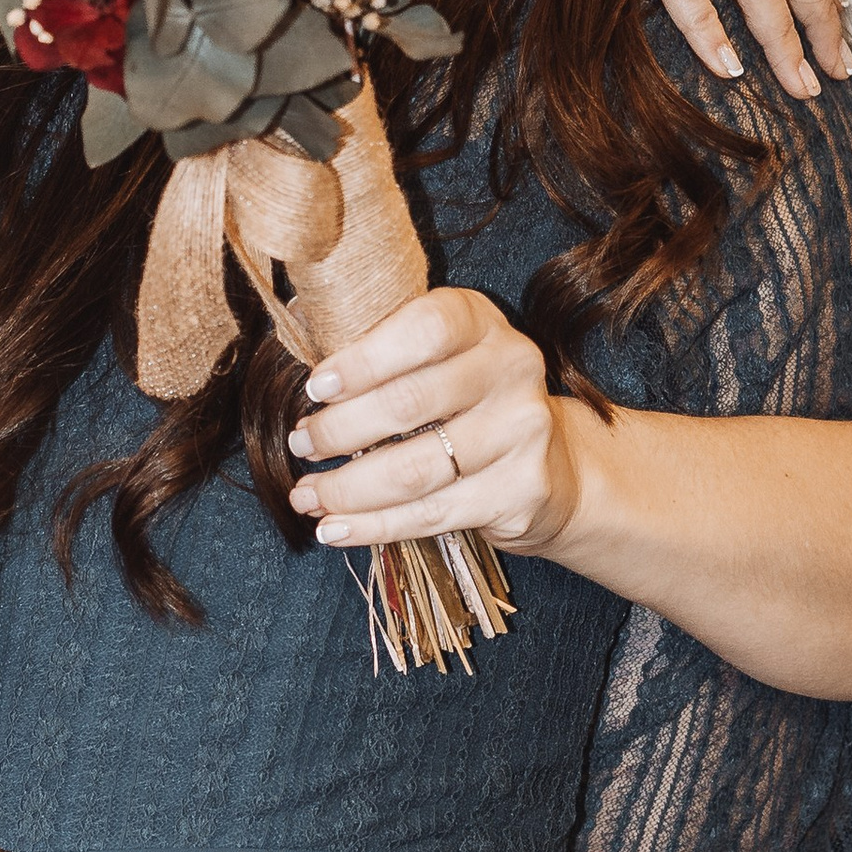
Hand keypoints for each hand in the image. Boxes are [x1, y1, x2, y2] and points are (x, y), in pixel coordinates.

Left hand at [288, 289, 582, 557]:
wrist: (551, 462)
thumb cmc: (465, 401)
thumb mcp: (438, 357)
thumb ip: (383, 352)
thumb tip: (301, 376)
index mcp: (482, 323)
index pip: (425, 331)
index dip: (364, 360)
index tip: (315, 389)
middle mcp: (512, 369)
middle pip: (410, 403)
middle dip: (340, 431)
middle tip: (300, 445)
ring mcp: (522, 432)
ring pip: (415, 470)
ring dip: (347, 489)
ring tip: (306, 496)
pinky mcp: (521, 490)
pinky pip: (431, 514)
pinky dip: (373, 526)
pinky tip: (335, 528)